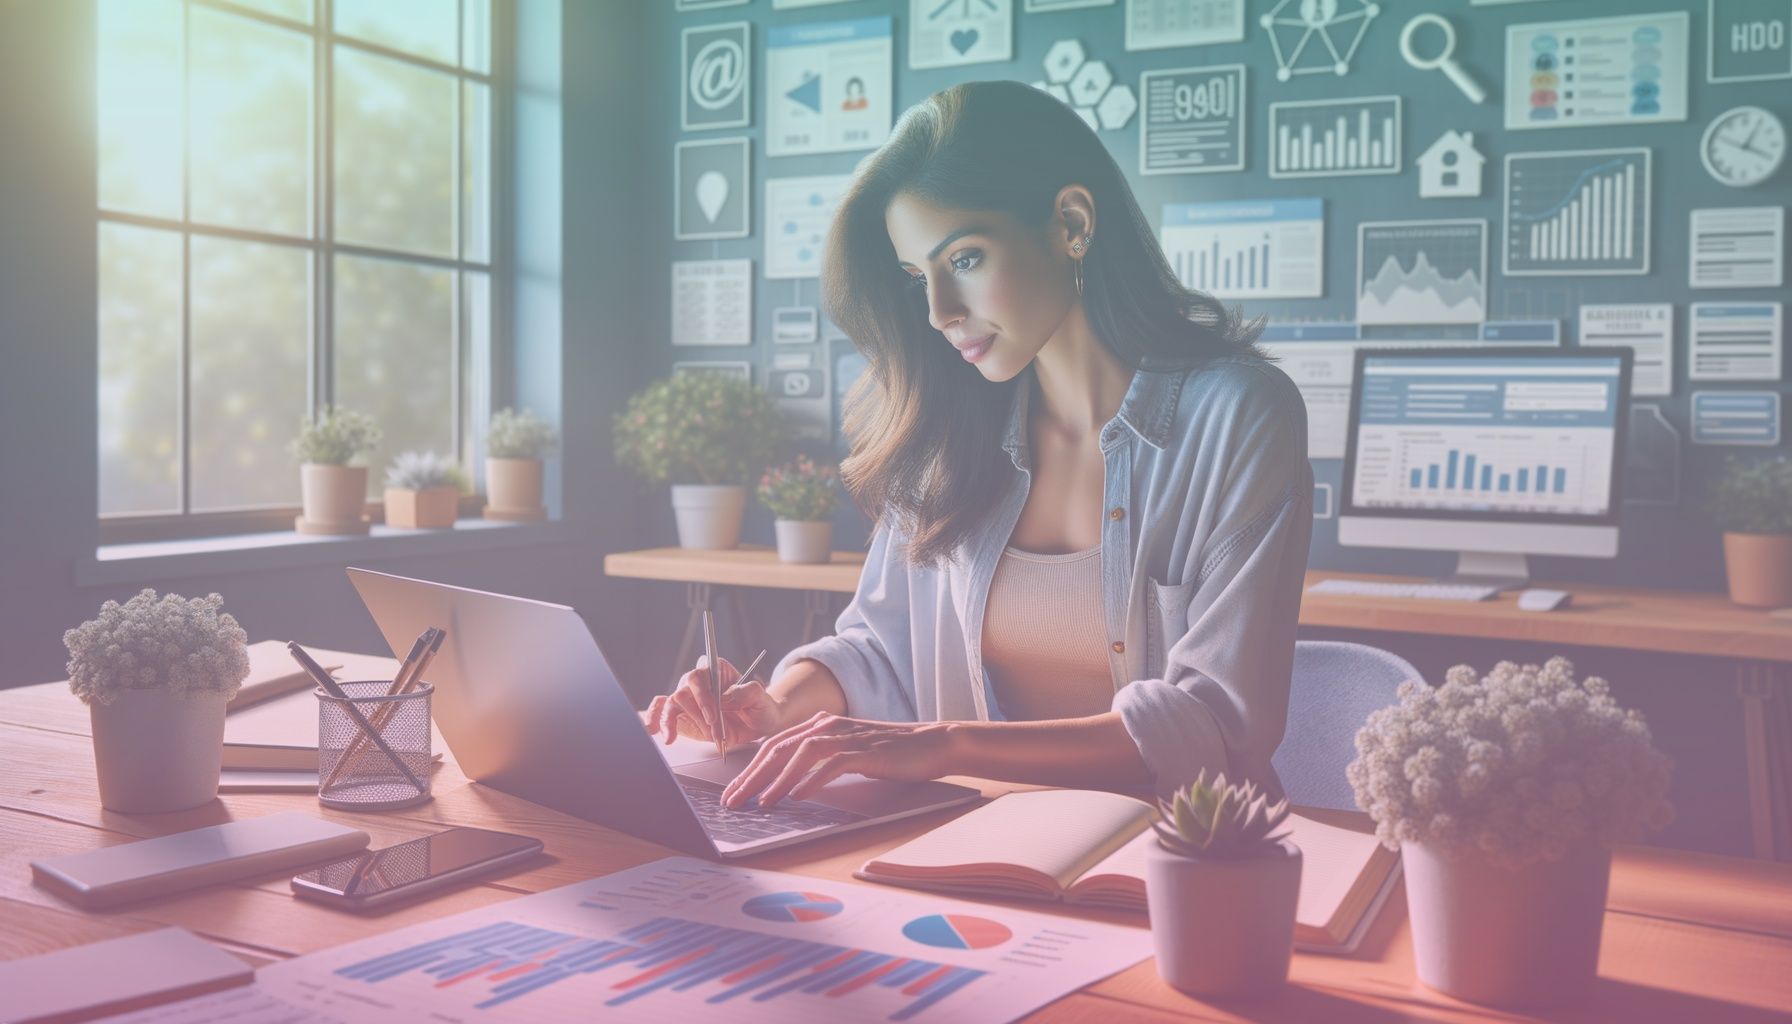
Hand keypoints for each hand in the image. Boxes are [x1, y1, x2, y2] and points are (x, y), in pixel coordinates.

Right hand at [645, 656, 785, 753]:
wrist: (757, 724)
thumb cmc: (759, 706)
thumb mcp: (761, 698)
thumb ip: (746, 692)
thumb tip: (725, 697)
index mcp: (716, 670)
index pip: (699, 674)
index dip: (702, 695)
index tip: (713, 715)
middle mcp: (699, 682)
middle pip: (683, 691)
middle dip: (699, 715)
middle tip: (716, 731)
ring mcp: (689, 699)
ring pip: (670, 703)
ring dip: (681, 723)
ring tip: (684, 737)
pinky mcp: (682, 716)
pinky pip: (662, 713)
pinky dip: (658, 722)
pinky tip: (663, 736)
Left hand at [721, 712, 957, 809]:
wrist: (932, 744)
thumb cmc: (890, 753)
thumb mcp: (848, 753)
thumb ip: (820, 761)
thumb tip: (788, 784)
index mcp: (821, 725)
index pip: (774, 746)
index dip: (750, 770)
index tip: (734, 794)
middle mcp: (830, 725)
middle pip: (779, 748)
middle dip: (753, 777)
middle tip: (733, 802)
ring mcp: (848, 736)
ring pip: (801, 753)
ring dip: (778, 780)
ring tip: (762, 804)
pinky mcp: (867, 750)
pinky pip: (832, 763)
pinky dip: (812, 780)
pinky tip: (798, 797)